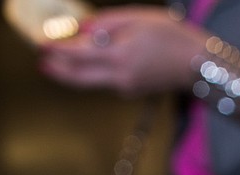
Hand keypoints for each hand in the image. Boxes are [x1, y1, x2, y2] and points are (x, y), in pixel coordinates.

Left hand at [38, 7, 208, 95]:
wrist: (197, 64)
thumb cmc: (172, 35)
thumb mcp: (137, 18)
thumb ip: (107, 23)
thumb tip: (82, 29)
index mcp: (119, 56)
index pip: (79, 55)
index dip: (58, 50)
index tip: (42, 45)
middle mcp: (119, 77)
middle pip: (80, 78)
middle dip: (59, 71)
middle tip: (43, 63)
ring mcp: (126, 87)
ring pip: (91, 82)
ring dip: (73, 74)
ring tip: (57, 64)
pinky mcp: (133, 90)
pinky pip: (106, 82)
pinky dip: (93, 74)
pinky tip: (88, 65)